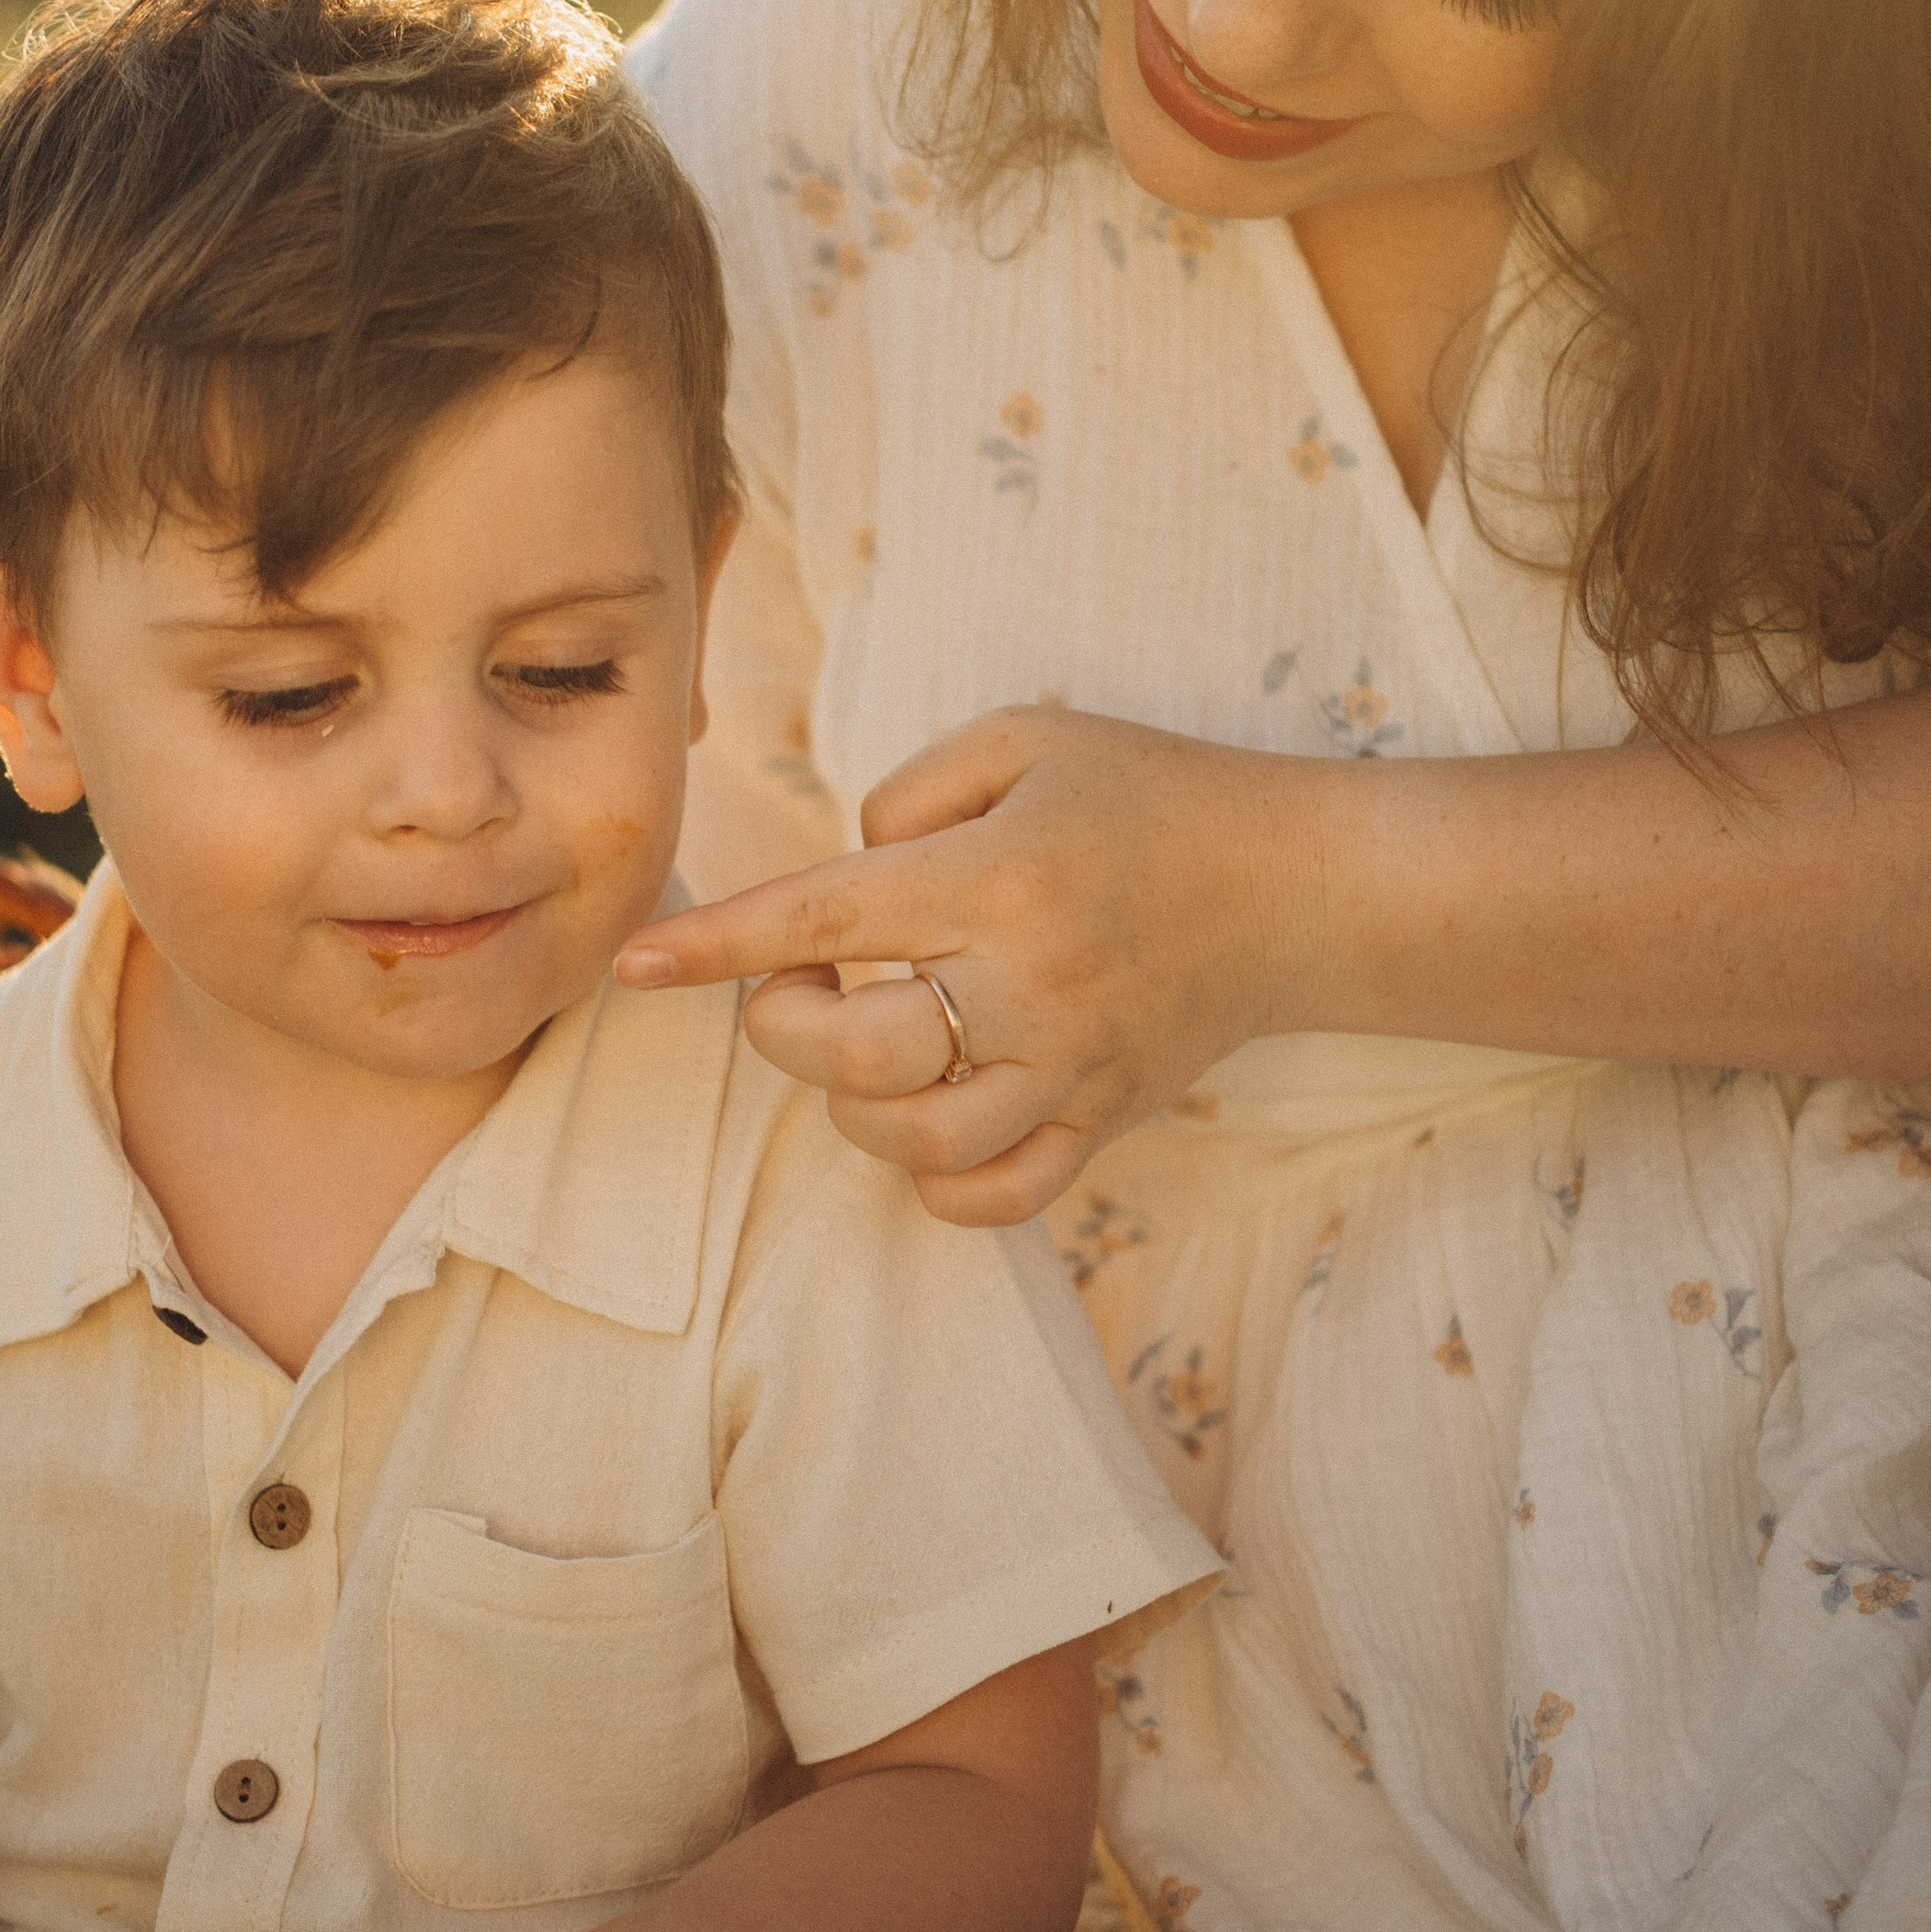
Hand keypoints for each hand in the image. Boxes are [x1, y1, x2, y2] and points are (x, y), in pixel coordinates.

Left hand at [618, 706, 1307, 1221]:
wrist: (1294, 884)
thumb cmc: (1147, 794)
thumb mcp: (1026, 737)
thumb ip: (909, 792)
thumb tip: (846, 872)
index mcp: (998, 878)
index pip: (823, 916)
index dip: (715, 946)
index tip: (636, 965)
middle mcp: (1030, 984)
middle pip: (856, 1051)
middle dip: (786, 1026)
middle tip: (799, 986)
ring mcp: (1071, 1067)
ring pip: (915, 1138)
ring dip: (849, 1103)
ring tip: (861, 1047)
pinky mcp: (1103, 1119)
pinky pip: (996, 1194)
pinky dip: (933, 1178)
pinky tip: (921, 1121)